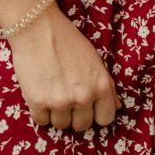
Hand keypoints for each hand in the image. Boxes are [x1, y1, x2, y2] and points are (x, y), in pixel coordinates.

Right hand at [7, 5, 118, 133]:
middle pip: (82, 125)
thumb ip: (106, 85)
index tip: (88, 108)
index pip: (105, 119)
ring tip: (52, 94)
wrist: (38, 28)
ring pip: (61, 125)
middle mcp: (83, 97)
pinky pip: (42, 121)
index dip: (96, 114)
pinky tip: (40, 96)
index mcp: (101, 86)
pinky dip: (40, 112)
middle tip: (67, 99)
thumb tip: (116, 107)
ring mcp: (60, 102)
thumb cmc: (68, 40)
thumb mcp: (95, 60)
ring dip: (57, 114)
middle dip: (75, 115)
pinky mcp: (38, 102)